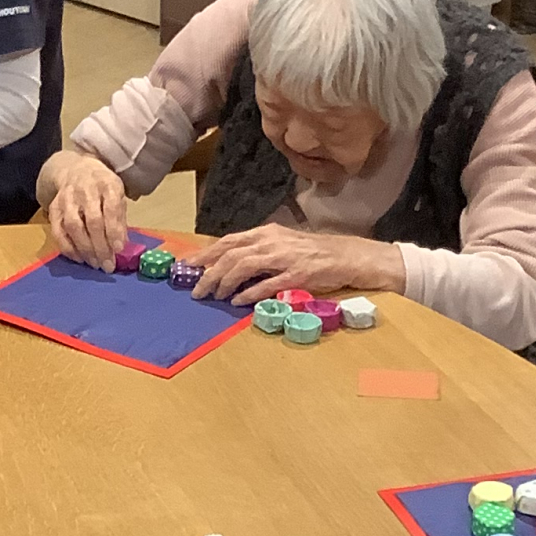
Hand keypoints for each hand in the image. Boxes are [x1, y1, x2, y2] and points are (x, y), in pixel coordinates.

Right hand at [40, 150, 127, 268]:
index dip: (114, 230)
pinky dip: (67, 247)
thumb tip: (121, 246)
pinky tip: (78, 258)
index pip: (111, 208)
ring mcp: (67, 199)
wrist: (75, 170)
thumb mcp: (117, 195)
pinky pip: (58, 230)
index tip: (119, 249)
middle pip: (92, 221)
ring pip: (73, 226)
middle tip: (108, 265)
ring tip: (95, 264)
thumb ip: (120, 219)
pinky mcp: (54, 208)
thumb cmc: (102, 187)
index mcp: (106, 184)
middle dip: (101, 246)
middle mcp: (85, 190)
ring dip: (84, 249)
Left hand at [191, 227, 402, 309]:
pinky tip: (238, 302)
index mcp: (266, 233)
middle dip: (209, 272)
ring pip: (244, 266)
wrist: (348, 256)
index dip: (205, 254)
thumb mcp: (282, 245)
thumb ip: (258, 252)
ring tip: (214, 296)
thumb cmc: (313, 252)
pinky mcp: (297, 275)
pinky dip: (250, 293)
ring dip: (224, 282)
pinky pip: (267, 284)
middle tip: (196, 289)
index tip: (188, 267)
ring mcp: (284, 258)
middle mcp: (271, 241)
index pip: (228, 241)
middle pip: (231, 254)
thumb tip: (228, 266)